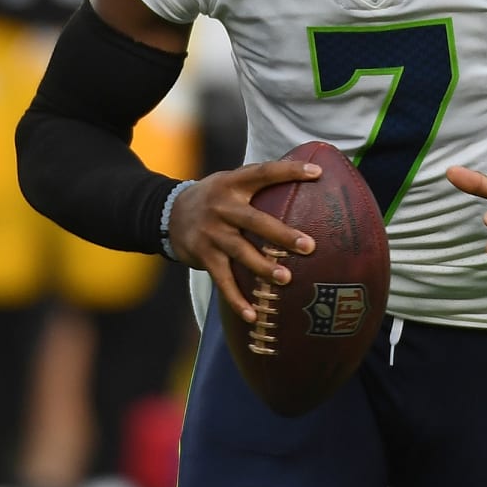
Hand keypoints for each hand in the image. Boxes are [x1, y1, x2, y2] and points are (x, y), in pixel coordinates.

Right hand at [167, 160, 318, 323]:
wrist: (168, 213)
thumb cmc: (216, 197)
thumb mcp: (231, 181)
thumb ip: (260, 182)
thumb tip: (309, 175)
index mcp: (234, 183)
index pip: (264, 173)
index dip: (290, 171)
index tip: (317, 173)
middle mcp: (222, 207)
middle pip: (255, 221)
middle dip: (282, 234)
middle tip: (309, 246)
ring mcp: (211, 232)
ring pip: (240, 252)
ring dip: (263, 267)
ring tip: (286, 280)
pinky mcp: (203, 254)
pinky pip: (222, 280)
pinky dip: (236, 299)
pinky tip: (252, 315)